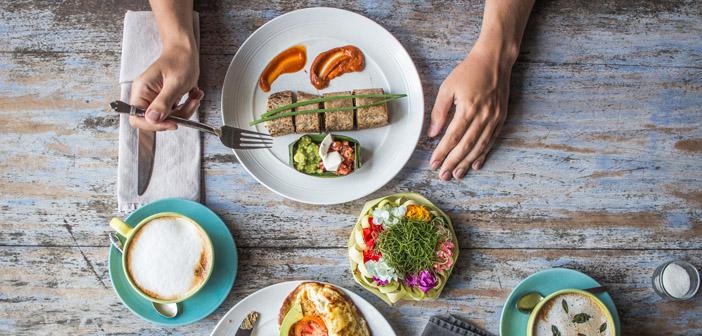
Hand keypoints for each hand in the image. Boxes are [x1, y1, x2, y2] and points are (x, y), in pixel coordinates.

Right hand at [129, 44, 202, 130]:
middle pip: (156, 121)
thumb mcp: (175, 83)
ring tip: (194, 97)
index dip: (154, 125)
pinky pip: (175, 112)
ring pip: (168, 118)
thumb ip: (163, 102)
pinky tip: (193, 94)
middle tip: (190, 104)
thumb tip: (152, 119)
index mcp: (142, 91)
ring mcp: (155, 99)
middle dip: (176, 116)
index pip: (137, 118)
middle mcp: (145, 96)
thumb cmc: (179, 61)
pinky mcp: (165, 100)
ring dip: (185, 111)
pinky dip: (187, 106)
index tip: (172, 122)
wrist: (185, 51)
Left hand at [428, 44, 512, 179]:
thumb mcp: (448, 87)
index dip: (442, 153)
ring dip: (467, 163)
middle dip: (453, 163)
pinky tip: (476, 165)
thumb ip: (440, 111)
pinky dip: (483, 154)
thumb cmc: (469, 71)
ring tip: (457, 174)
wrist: (495, 60)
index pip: (452, 137)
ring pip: (479, 147)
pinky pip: (491, 141)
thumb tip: (433, 134)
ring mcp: (494, 119)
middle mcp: (482, 116)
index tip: (433, 164)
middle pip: (465, 146)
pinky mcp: (501, 118)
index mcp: (468, 108)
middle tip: (443, 176)